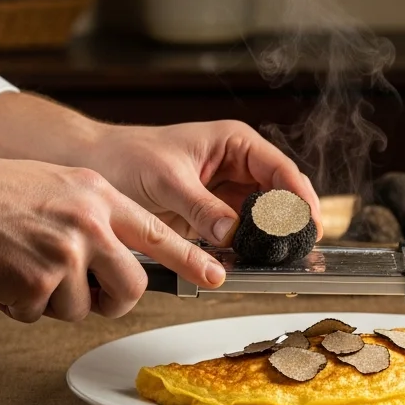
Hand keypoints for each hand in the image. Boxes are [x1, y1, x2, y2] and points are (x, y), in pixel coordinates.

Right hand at [0, 151, 224, 321]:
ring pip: (82, 308)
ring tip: (25, 266)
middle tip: (88, 292)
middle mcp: (90, 223)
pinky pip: (41, 315)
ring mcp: (66, 254)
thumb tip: (117, 250)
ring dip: (54, 301)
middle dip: (114, 300)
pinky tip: (4, 274)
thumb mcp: (60, 184)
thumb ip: (95, 213)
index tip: (216, 277)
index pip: (158, 232)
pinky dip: (21, 305)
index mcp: (99, 195)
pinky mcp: (38, 282)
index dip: (189, 259)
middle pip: (131, 287)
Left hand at [79, 120, 321, 246]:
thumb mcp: (167, 180)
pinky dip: (247, 248)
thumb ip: (201, 207)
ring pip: (263, 217)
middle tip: (298, 250)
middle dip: (291, 220)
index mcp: (234, 142)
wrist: (95, 167)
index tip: (309, 225)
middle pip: (280, 194)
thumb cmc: (127, 157)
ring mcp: (225, 191)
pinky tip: (249, 261)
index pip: (280, 169)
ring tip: (277, 260)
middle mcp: (236, 165)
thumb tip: (232, 233)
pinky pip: (240, 233)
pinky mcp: (212, 215)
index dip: (299, 198)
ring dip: (270, 237)